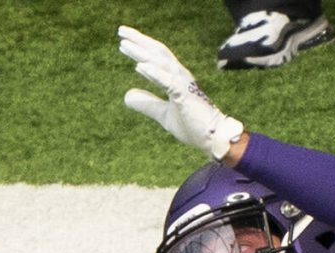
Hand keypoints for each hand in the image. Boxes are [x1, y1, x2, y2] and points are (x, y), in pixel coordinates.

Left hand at [119, 25, 244, 159]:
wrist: (214, 138)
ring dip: (141, 52)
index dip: (140, 48)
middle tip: (120, 31)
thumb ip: (147, 104)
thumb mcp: (164, 115)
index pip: (156, 58)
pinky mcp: (185, 95)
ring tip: (125, 44)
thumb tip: (127, 95)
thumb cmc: (193, 125)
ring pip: (160, 62)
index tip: (123, 43)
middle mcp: (180, 76)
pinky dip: (154, 72)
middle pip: (157, 53)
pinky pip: (167, 81)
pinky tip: (139, 66)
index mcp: (175, 78)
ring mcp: (183, 84)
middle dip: (139, 41)